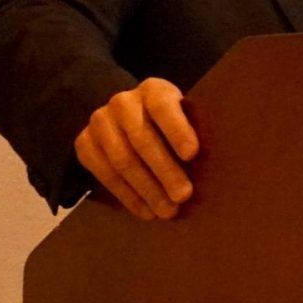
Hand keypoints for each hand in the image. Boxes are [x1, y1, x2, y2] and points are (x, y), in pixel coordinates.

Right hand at [73, 78, 198, 219]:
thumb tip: (217, 167)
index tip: (192, 154)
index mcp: (153, 90)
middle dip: (164, 171)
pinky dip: (128, 196)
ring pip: (122, 159)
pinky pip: (104, 173)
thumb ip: (196, 132)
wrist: (127, 120)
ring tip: (167, 211)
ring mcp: (100, 122)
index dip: (177, 129)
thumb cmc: (171, 125)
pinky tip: (146, 211)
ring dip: (147, 189)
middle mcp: (123, 102)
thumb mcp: (186, 118)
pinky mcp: (84, 143)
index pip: (163, 106)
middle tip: (183, 196)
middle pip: (142, 138)